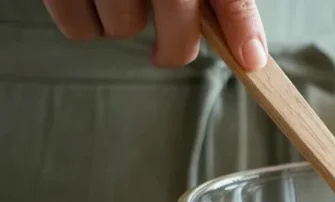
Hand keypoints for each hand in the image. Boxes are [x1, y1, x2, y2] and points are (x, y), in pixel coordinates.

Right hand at [43, 0, 267, 70]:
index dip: (241, 29)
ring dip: (124, 22)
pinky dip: (88, 24)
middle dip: (176, 48)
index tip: (250, 59)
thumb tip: (244, 41)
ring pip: (125, 28)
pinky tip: (92, 0)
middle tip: (169, 49)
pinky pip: (81, 29)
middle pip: (177, 29)